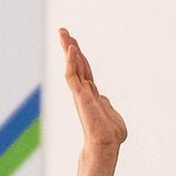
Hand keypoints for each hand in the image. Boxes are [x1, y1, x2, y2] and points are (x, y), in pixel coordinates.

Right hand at [59, 27, 126, 153]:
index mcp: (91, 95)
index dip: (80, 57)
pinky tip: (72, 48)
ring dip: (68, 48)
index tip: (75, 44)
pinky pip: (73, 75)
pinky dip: (72, 61)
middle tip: (63, 31)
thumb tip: (105, 100)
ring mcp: (80, 93)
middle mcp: (83, 91)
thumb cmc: (111, 135)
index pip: (84, 71)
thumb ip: (108, 106)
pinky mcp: (79, 95)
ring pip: (72, 65)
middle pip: (76, 64)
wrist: (106, 144)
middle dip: (70, 47)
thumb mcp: (112, 116)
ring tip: (63, 32)